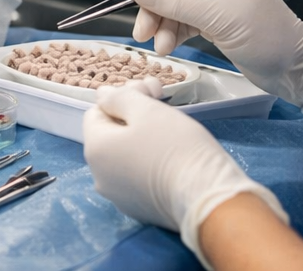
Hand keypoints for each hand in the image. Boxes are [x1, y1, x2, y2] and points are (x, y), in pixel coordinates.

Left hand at [84, 80, 288, 268]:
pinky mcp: (140, 209)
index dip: (123, 97)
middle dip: (134, 112)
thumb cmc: (176, 148)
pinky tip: (171, 153)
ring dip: (142, 134)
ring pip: (125, 155)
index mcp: (95, 150)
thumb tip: (101, 95)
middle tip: (162, 98)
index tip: (152, 92)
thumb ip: (119, 98)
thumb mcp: (147, 111)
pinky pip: (138, 176)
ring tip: (170, 122)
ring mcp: (120, 196)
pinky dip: (149, 161)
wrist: (207, 200)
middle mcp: (100, 176)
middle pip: (112, 134)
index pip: (97, 112)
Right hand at [119, 0, 302, 117]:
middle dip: (153, 6)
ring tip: (156, 44)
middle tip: (140, 28)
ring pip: (173, 6)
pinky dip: (171, 34)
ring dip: (160, 24)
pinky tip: (167, 46)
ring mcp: (214, 4)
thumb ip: (178, 3)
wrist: (296, 69)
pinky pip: (182, 23)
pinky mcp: (214, 25)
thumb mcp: (220, 17)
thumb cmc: (270, 36)